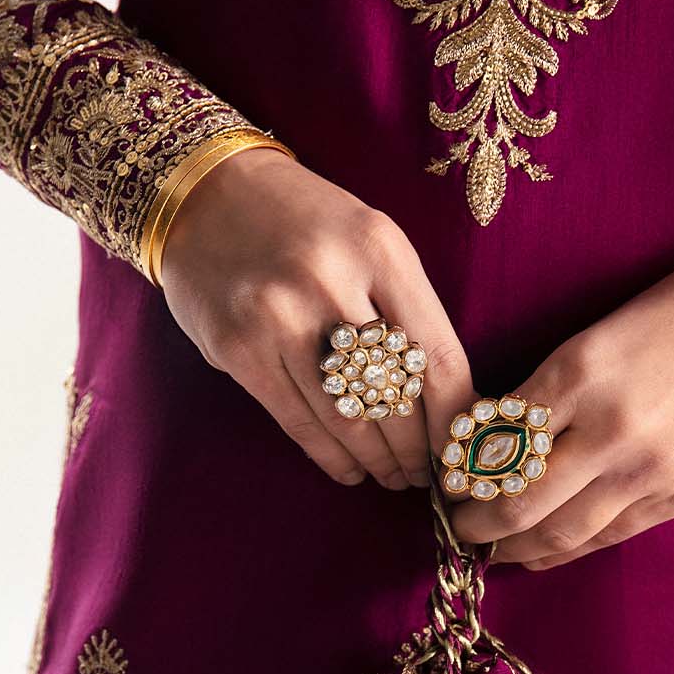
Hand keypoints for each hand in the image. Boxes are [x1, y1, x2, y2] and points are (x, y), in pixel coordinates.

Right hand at [160, 148, 472, 488]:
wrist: (208, 196)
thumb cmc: (308, 225)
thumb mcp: (372, 241)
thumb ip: (407, 309)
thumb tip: (444, 402)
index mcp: (379, 249)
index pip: (437, 356)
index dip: (455, 419)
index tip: (464, 449)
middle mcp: (329, 281)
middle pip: (394, 396)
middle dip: (418, 450)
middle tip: (430, 474)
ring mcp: (277, 316)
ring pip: (346, 418)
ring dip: (378, 461)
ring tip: (394, 477)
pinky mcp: (237, 348)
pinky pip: (297, 421)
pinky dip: (330, 456)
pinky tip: (350, 469)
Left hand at [448, 258, 673, 567]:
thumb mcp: (605, 332)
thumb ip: (554, 388)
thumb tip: (500, 440)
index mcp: (578, 370)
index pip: (493, 440)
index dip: (460, 470)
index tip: (446, 479)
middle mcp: (607, 427)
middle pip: (516, 501)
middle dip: (475, 521)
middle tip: (455, 525)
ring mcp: (647, 470)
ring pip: (559, 533)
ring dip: (514, 548)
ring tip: (491, 548)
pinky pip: (609, 537)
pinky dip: (565, 552)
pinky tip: (541, 554)